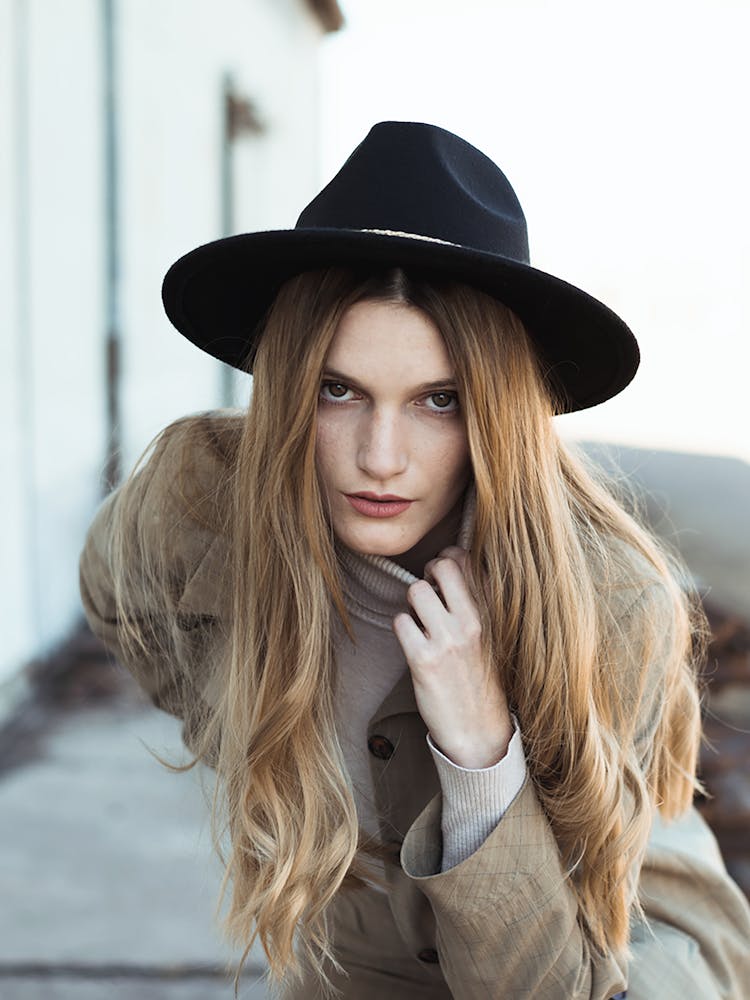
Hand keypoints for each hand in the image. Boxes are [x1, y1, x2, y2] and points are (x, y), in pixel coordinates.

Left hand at [392, 546, 512, 768]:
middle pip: (441, 565)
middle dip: (427, 574)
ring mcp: (448, 640)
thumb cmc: (480, 680)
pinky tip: (412, 644)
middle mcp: (471, 622)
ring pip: (416, 590)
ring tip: (420, 623)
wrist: (479, 731)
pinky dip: (402, 629)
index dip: (446, 561)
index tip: (441, 580)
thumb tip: (449, 567)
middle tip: (427, 595)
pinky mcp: (424, 660)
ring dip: (411, 604)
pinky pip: (400, 622)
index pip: (465, 560)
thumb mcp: (488, 635)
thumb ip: (474, 603)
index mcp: (489, 613)